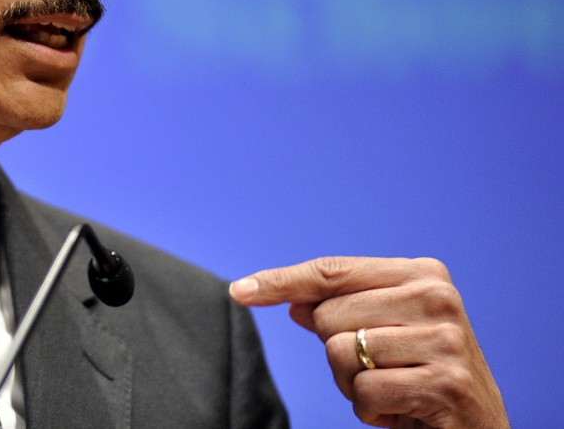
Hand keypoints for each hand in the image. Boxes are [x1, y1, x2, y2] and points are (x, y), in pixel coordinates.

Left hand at [230, 256, 506, 428]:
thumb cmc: (421, 377)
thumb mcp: (382, 334)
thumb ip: (340, 310)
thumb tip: (291, 299)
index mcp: (422, 274)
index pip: (332, 271)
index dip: (280, 282)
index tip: (237, 292)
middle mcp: (437, 297)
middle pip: (328, 317)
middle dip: (339, 353)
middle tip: (381, 371)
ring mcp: (445, 340)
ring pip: (340, 352)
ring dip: (354, 384)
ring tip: (393, 390)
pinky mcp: (445, 383)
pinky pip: (365, 391)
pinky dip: (371, 410)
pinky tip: (404, 411)